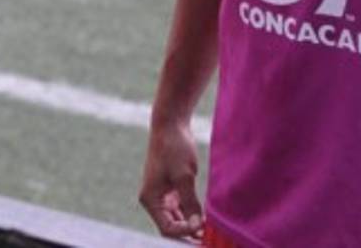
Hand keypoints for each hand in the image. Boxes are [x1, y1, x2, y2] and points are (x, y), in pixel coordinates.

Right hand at [139, 119, 202, 240]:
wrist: (171, 123)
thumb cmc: (174, 148)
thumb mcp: (184, 176)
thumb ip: (190, 203)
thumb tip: (197, 226)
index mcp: (150, 199)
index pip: (167, 228)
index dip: (185, 232)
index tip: (203, 228)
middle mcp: (153, 199)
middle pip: (170, 226)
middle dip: (188, 233)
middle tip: (208, 238)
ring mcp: (162, 193)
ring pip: (176, 218)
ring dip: (190, 225)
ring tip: (209, 231)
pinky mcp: (170, 187)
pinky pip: (180, 207)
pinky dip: (191, 213)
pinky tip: (205, 217)